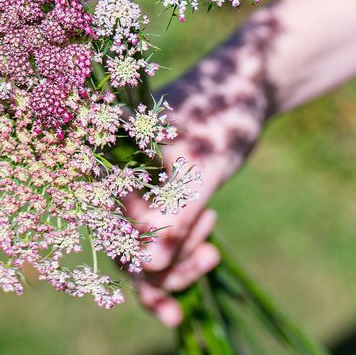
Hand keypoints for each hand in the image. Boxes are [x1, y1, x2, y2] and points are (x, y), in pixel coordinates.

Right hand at [127, 14, 277, 325]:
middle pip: (119, 236)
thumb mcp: (202, 169)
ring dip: (173, 261)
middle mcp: (114, 167)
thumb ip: (175, 217)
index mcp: (110, 150)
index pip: (106, 214)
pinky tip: (210, 252)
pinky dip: (180, 255)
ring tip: (212, 255)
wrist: (249, 86)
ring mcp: (135, 182)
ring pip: (139, 243)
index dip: (131, 248)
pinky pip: (158, 237)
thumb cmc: (222, 115)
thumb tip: (149, 266)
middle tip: (203, 268)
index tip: (165, 265)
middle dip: (156, 265)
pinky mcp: (156, 192)